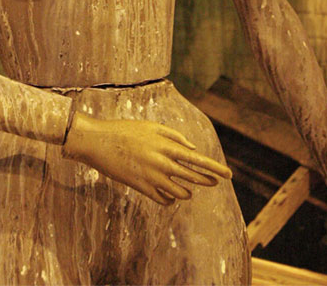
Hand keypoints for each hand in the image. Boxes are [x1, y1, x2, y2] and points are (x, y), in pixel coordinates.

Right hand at [63, 112, 231, 204]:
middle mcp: (162, 164)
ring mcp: (152, 178)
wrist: (98, 142)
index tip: (228, 174)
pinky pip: (164, 199)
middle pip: (193, 177)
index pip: (197, 160)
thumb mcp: (151, 126)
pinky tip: (170, 192)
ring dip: (187, 190)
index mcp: (166, 146)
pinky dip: (170, 197)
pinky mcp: (141, 188)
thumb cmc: (125, 130)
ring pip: (181, 192)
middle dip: (207, 180)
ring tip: (186, 186)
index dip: (214, 168)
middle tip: (215, 181)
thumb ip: (174, 137)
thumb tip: (192, 149)